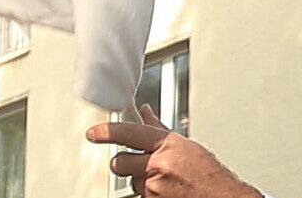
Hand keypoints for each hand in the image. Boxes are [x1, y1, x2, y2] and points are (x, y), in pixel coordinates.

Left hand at [87, 105, 263, 197]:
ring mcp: (154, 188)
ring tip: (162, 179)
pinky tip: (165, 190)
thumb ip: (159, 129)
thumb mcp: (185, 145)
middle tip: (140, 162)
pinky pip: (140, 195)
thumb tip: (144, 112)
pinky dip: (148, 193)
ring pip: (131, 181)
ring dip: (141, 179)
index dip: (108, 132)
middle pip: (121, 162)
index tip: (93, 133)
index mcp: (167, 145)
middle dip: (126, 162)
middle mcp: (158, 165)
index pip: (130, 134)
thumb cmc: (208, 174)